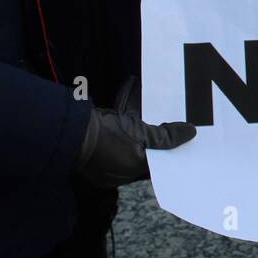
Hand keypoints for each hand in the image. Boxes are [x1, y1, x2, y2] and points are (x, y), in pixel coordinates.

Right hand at [75, 78, 195, 187]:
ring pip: (129, 128)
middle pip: (143, 144)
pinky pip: (118, 117)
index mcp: (128, 173)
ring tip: (154, 95)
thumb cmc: (106, 140)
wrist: (67, 129)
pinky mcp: (97, 130)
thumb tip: (190, 133)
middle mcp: (116, 164)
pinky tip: (133, 85)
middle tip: (172, 115)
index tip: (183, 138)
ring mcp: (105, 147)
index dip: (169, 151)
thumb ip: (166, 137)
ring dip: (140, 111)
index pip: (155, 164)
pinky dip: (126, 103)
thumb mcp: (142, 138)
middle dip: (156, 129)